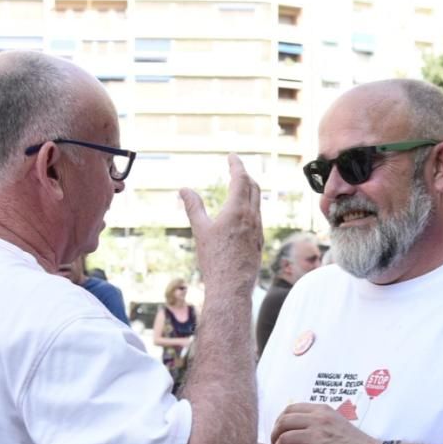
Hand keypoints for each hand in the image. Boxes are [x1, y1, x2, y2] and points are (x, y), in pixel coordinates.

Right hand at [180, 154, 262, 295]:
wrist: (231, 286)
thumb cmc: (214, 259)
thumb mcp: (200, 230)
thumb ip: (193, 207)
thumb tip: (183, 189)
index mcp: (237, 210)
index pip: (240, 179)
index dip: (236, 165)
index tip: (231, 157)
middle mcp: (252, 217)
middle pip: (253, 187)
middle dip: (245, 175)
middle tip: (236, 169)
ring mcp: (258, 230)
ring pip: (257, 203)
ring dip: (250, 191)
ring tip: (241, 187)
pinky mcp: (260, 242)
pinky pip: (257, 217)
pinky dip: (251, 207)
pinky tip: (244, 214)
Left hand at [271, 403, 380, 443]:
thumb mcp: (336, 424)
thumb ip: (319, 423)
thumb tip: (299, 430)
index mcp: (322, 411)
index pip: (290, 409)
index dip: (279, 422)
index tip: (279, 433)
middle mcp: (318, 420)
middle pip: (283, 422)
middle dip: (274, 436)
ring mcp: (316, 436)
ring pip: (283, 439)